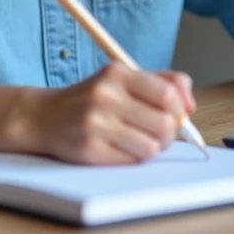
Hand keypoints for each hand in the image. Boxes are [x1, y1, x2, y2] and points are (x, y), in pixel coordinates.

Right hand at [16, 62, 195, 164]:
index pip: (167, 94)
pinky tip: (122, 148)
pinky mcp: (89, 150)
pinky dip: (134, 157)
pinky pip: (131, 161)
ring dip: (153, 147)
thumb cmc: (91, 98)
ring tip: (141, 141)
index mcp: (117, 73)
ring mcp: (96, 124)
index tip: (180, 115)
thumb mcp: (122, 78)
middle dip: (170, 133)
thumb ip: (161, 82)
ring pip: (151, 146)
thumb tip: (190, 105)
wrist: (43, 116)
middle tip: (161, 133)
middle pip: (164, 123)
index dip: (181, 109)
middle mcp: (105, 96)